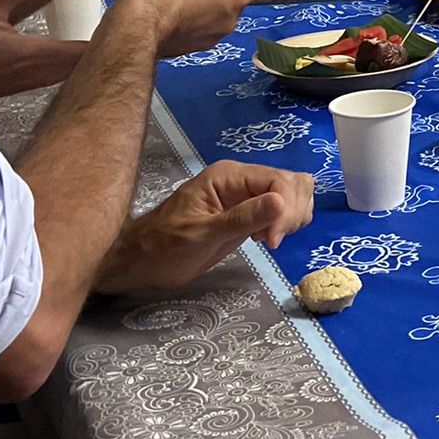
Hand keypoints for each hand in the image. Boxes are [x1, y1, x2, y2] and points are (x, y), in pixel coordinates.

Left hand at [95, 161, 314, 294]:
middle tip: (272, 241)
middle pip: (292, 183)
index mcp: (228, 176)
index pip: (278, 180)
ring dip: (293, 217)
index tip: (273, 240)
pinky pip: (285, 208)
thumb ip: (241, 219)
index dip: (286, 208)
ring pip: (294, 193)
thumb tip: (281, 202)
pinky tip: (267, 238)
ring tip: (269, 239)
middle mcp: (242, 179)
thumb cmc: (164, 248)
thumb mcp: (201, 235)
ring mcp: (247, 194)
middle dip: (293, 212)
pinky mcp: (251, 211)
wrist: (143, 262)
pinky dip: (287, 223)